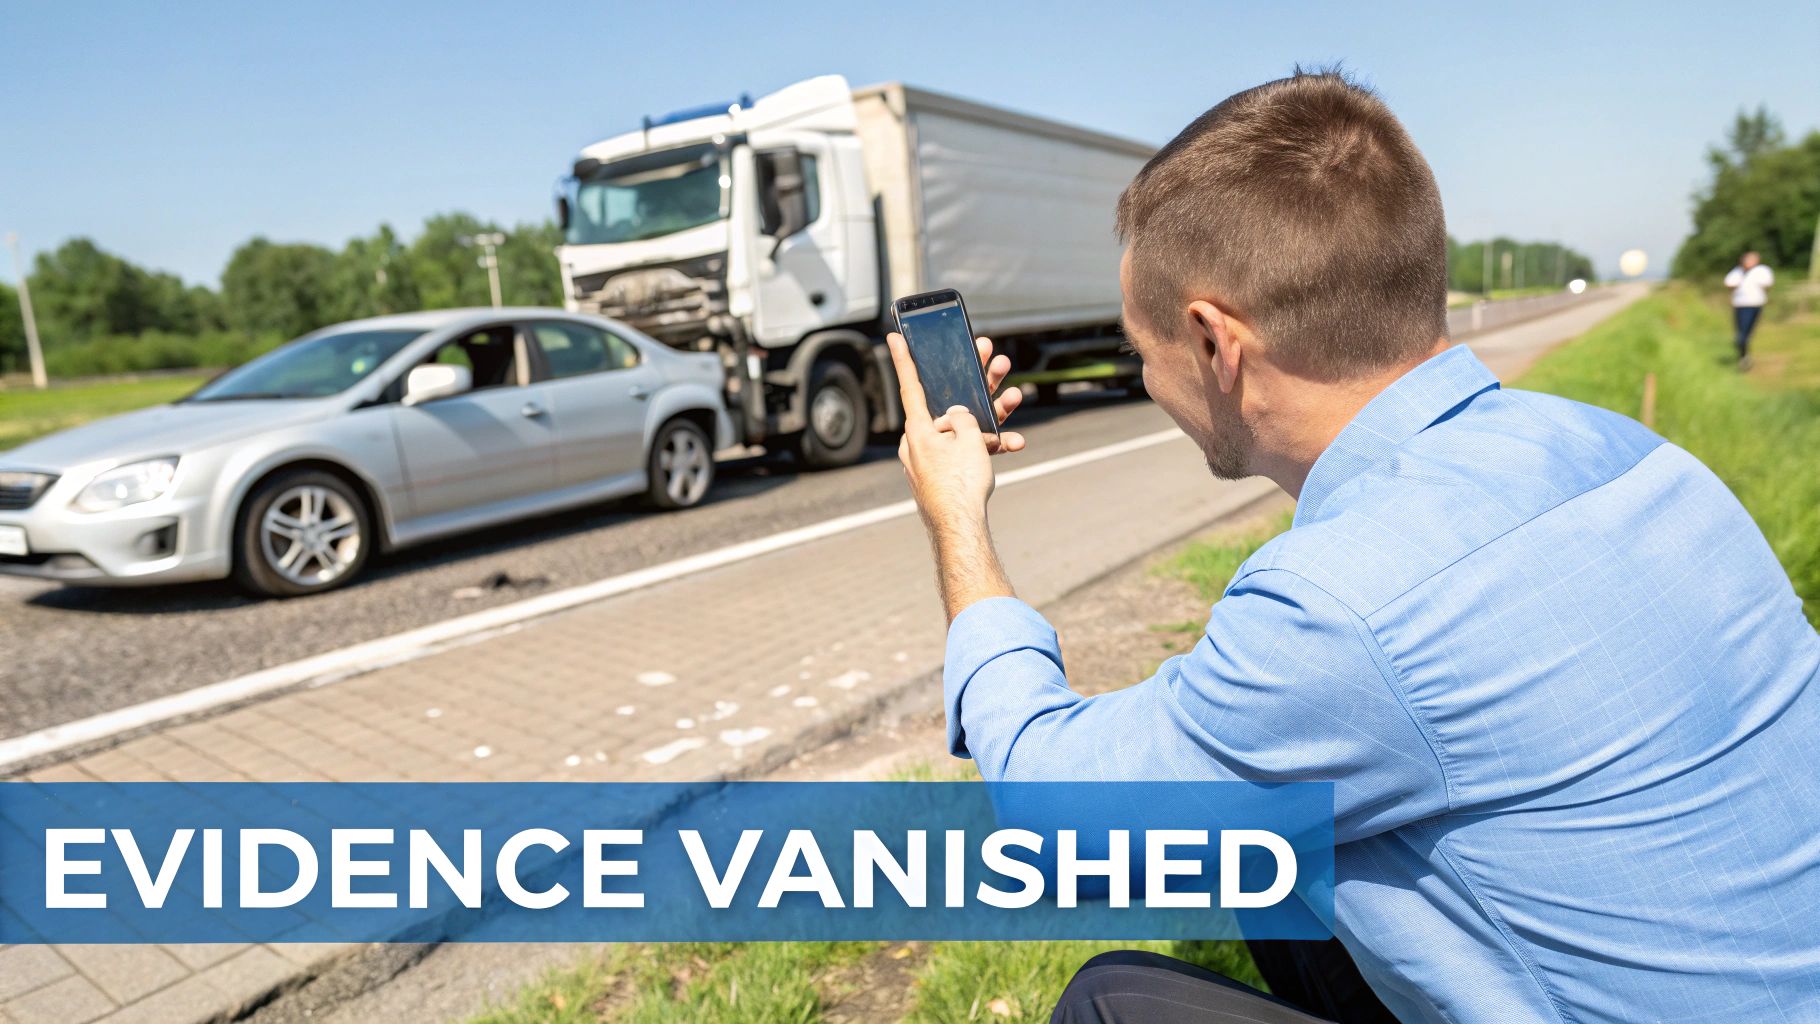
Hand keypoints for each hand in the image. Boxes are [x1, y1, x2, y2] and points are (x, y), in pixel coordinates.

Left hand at [887, 332, 1024, 532]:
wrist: (960, 529)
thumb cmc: (960, 484)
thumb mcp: (968, 438)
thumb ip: (964, 416)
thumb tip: (956, 415)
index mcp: (918, 429)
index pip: (911, 385)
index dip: (905, 357)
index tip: (893, 335)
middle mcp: (920, 442)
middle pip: (948, 403)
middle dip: (975, 382)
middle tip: (990, 357)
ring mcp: (932, 459)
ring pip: (962, 428)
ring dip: (991, 415)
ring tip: (1015, 396)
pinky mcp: (944, 474)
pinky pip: (965, 453)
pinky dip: (986, 448)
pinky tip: (1014, 444)